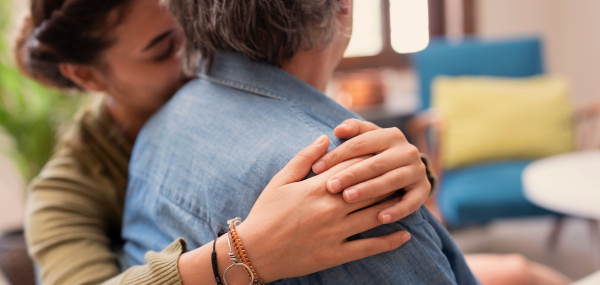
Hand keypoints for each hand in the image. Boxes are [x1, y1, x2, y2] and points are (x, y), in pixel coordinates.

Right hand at [237, 135, 410, 281]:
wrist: (254, 251)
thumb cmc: (266, 212)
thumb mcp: (280, 180)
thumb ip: (304, 158)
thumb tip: (325, 138)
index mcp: (317, 187)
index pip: (352, 167)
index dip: (370, 158)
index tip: (384, 152)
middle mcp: (331, 208)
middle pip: (369, 188)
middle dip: (387, 178)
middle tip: (403, 171)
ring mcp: (335, 232)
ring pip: (374, 215)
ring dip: (393, 205)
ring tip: (407, 197)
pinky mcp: (336, 254)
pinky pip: (368, 247)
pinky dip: (389, 241)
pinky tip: (404, 235)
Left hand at [312, 119, 430, 223]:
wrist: (408, 169)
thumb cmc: (376, 154)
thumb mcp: (366, 138)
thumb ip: (353, 130)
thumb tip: (338, 130)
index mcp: (390, 135)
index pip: (360, 143)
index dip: (337, 155)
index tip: (316, 168)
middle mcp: (407, 150)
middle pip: (375, 163)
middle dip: (351, 175)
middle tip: (330, 186)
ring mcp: (417, 170)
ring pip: (391, 181)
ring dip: (369, 190)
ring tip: (348, 198)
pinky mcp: (423, 190)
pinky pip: (411, 202)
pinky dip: (397, 210)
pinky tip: (380, 219)